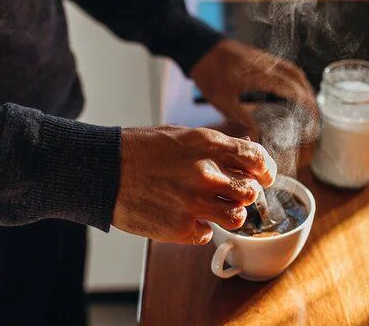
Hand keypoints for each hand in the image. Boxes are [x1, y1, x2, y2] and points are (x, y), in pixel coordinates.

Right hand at [113, 126, 276, 244]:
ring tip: (214, 209)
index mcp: (207, 145)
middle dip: (246, 193)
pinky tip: (186, 217)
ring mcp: (194, 203)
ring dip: (230, 214)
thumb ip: (214, 146)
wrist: (103, 170)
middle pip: (250, 192)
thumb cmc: (138, 150)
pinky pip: (208, 234)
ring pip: (237, 218)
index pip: (255, 158)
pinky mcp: (181, 228)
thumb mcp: (180, 135)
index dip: (265, 169)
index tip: (264, 176)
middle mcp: (206, 173)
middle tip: (234, 194)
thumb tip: (244, 151)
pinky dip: (201, 229)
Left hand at [190, 39, 317, 127]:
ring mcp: (265, 58)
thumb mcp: (223, 101)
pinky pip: (284, 66)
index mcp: (260, 75)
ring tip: (308, 105)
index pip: (292, 89)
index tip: (314, 117)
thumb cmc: (209, 74)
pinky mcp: (260, 57)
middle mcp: (267, 64)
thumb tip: (259, 135)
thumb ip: (243, 117)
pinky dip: (294, 78)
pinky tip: (291, 90)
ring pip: (293, 70)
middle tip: (314, 116)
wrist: (199, 48)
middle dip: (309, 97)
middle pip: (298, 78)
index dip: (306, 104)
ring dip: (304, 86)